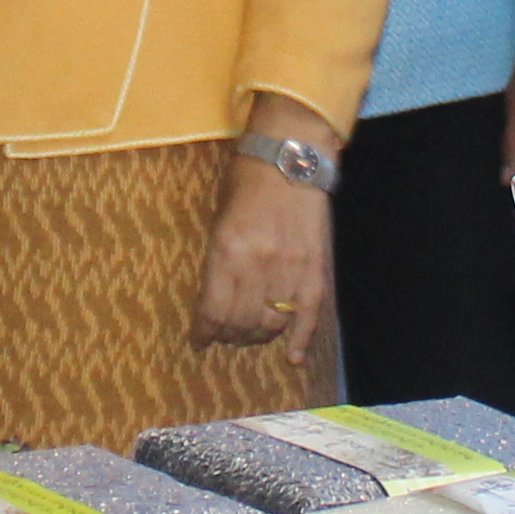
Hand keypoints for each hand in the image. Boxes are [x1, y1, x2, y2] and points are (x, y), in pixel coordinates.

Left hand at [195, 158, 335, 357]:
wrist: (291, 157)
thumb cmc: (247, 181)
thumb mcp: (219, 218)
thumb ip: (218, 259)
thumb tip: (216, 299)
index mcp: (225, 250)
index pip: (211, 311)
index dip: (203, 333)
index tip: (199, 341)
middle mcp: (256, 266)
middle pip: (240, 324)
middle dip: (229, 336)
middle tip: (225, 336)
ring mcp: (289, 271)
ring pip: (271, 325)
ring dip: (258, 337)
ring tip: (251, 335)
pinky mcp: (315, 270)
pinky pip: (308, 317)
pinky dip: (301, 340)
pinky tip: (294, 357)